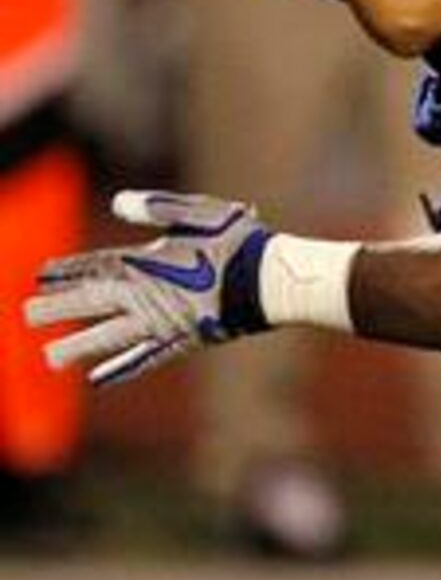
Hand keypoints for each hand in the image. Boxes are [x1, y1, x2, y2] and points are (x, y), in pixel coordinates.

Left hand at [22, 191, 272, 386]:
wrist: (273, 283)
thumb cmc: (241, 242)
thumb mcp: (202, 213)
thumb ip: (159, 207)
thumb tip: (119, 203)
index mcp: (147, 264)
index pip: (94, 268)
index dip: (65, 271)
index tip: (39, 276)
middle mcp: (146, 297)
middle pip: (91, 304)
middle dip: (57, 309)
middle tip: (27, 315)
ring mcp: (162, 323)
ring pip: (109, 338)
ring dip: (77, 347)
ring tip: (50, 359)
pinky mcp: (183, 341)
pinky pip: (143, 357)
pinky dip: (120, 367)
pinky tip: (100, 377)